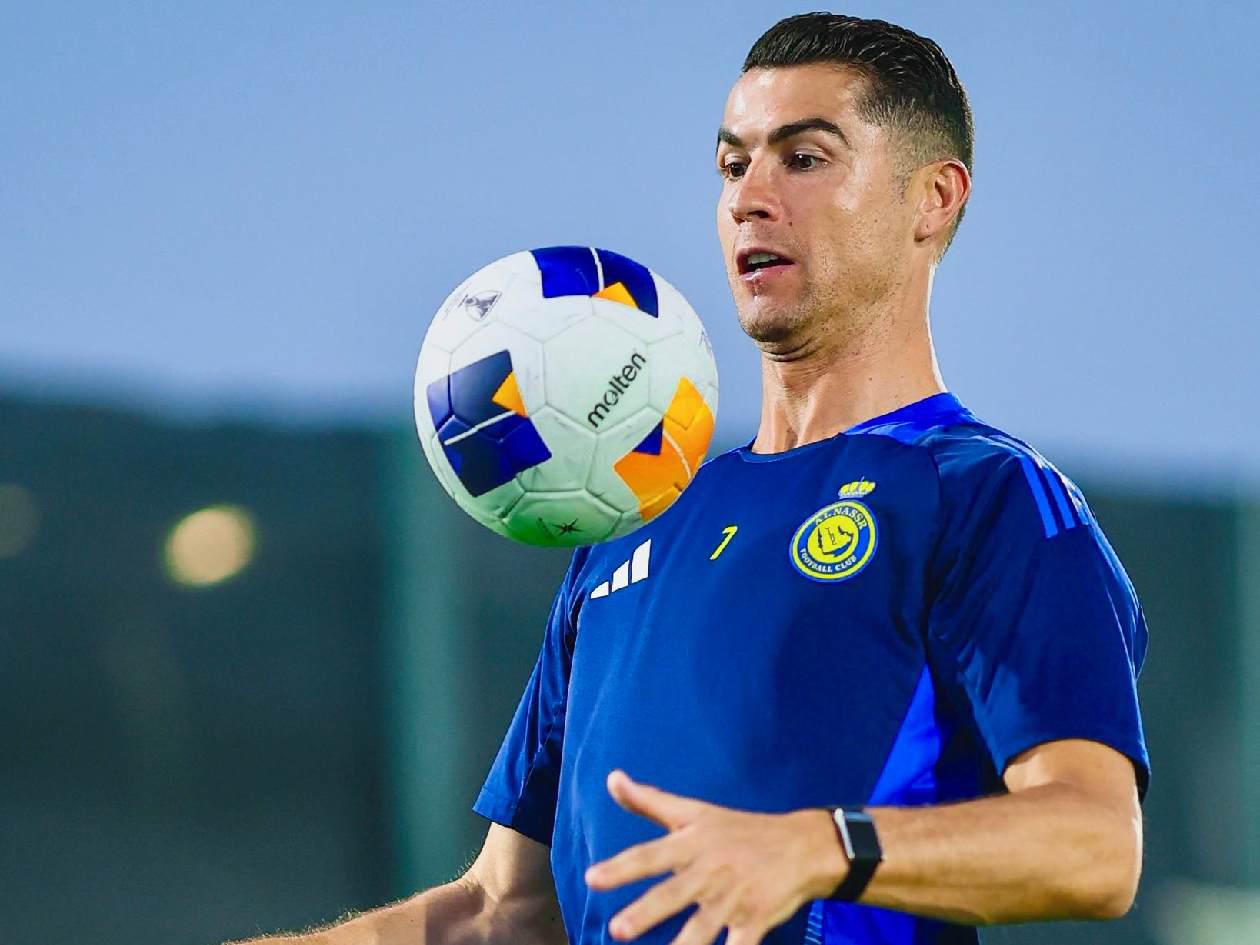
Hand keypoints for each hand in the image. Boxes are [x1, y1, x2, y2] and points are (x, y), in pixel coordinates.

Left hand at [585, 771, 848, 944]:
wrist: (803, 845)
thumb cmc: (740, 829)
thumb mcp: (695, 811)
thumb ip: (650, 801)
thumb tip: (611, 778)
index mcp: (692, 844)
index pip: (649, 855)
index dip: (620, 867)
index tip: (592, 878)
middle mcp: (709, 870)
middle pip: (673, 894)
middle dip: (646, 912)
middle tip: (617, 929)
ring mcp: (733, 897)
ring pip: (704, 926)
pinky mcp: (756, 920)